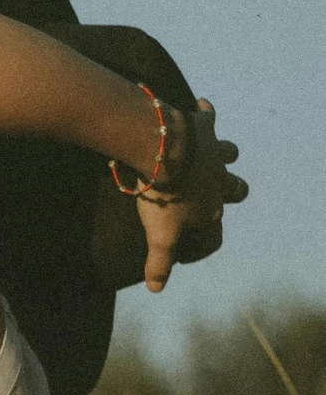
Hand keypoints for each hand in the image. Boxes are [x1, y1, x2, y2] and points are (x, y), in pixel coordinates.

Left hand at [137, 99, 247, 292]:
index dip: (196, 250)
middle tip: (221, 197)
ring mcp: (212, 153)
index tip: (178, 254)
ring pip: (228, 153)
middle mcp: (219, 180)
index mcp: (212, 210)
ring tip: (215, 154)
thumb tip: (156, 289)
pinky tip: (200, 105)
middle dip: (231, 194)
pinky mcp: (202, 127)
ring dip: (224, 154)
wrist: (162, 152)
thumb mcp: (159, 235)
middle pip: (236, 190)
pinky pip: (207, 115)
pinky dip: (204, 111)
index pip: (212, 237)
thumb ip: (159, 263)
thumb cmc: (162, 195)